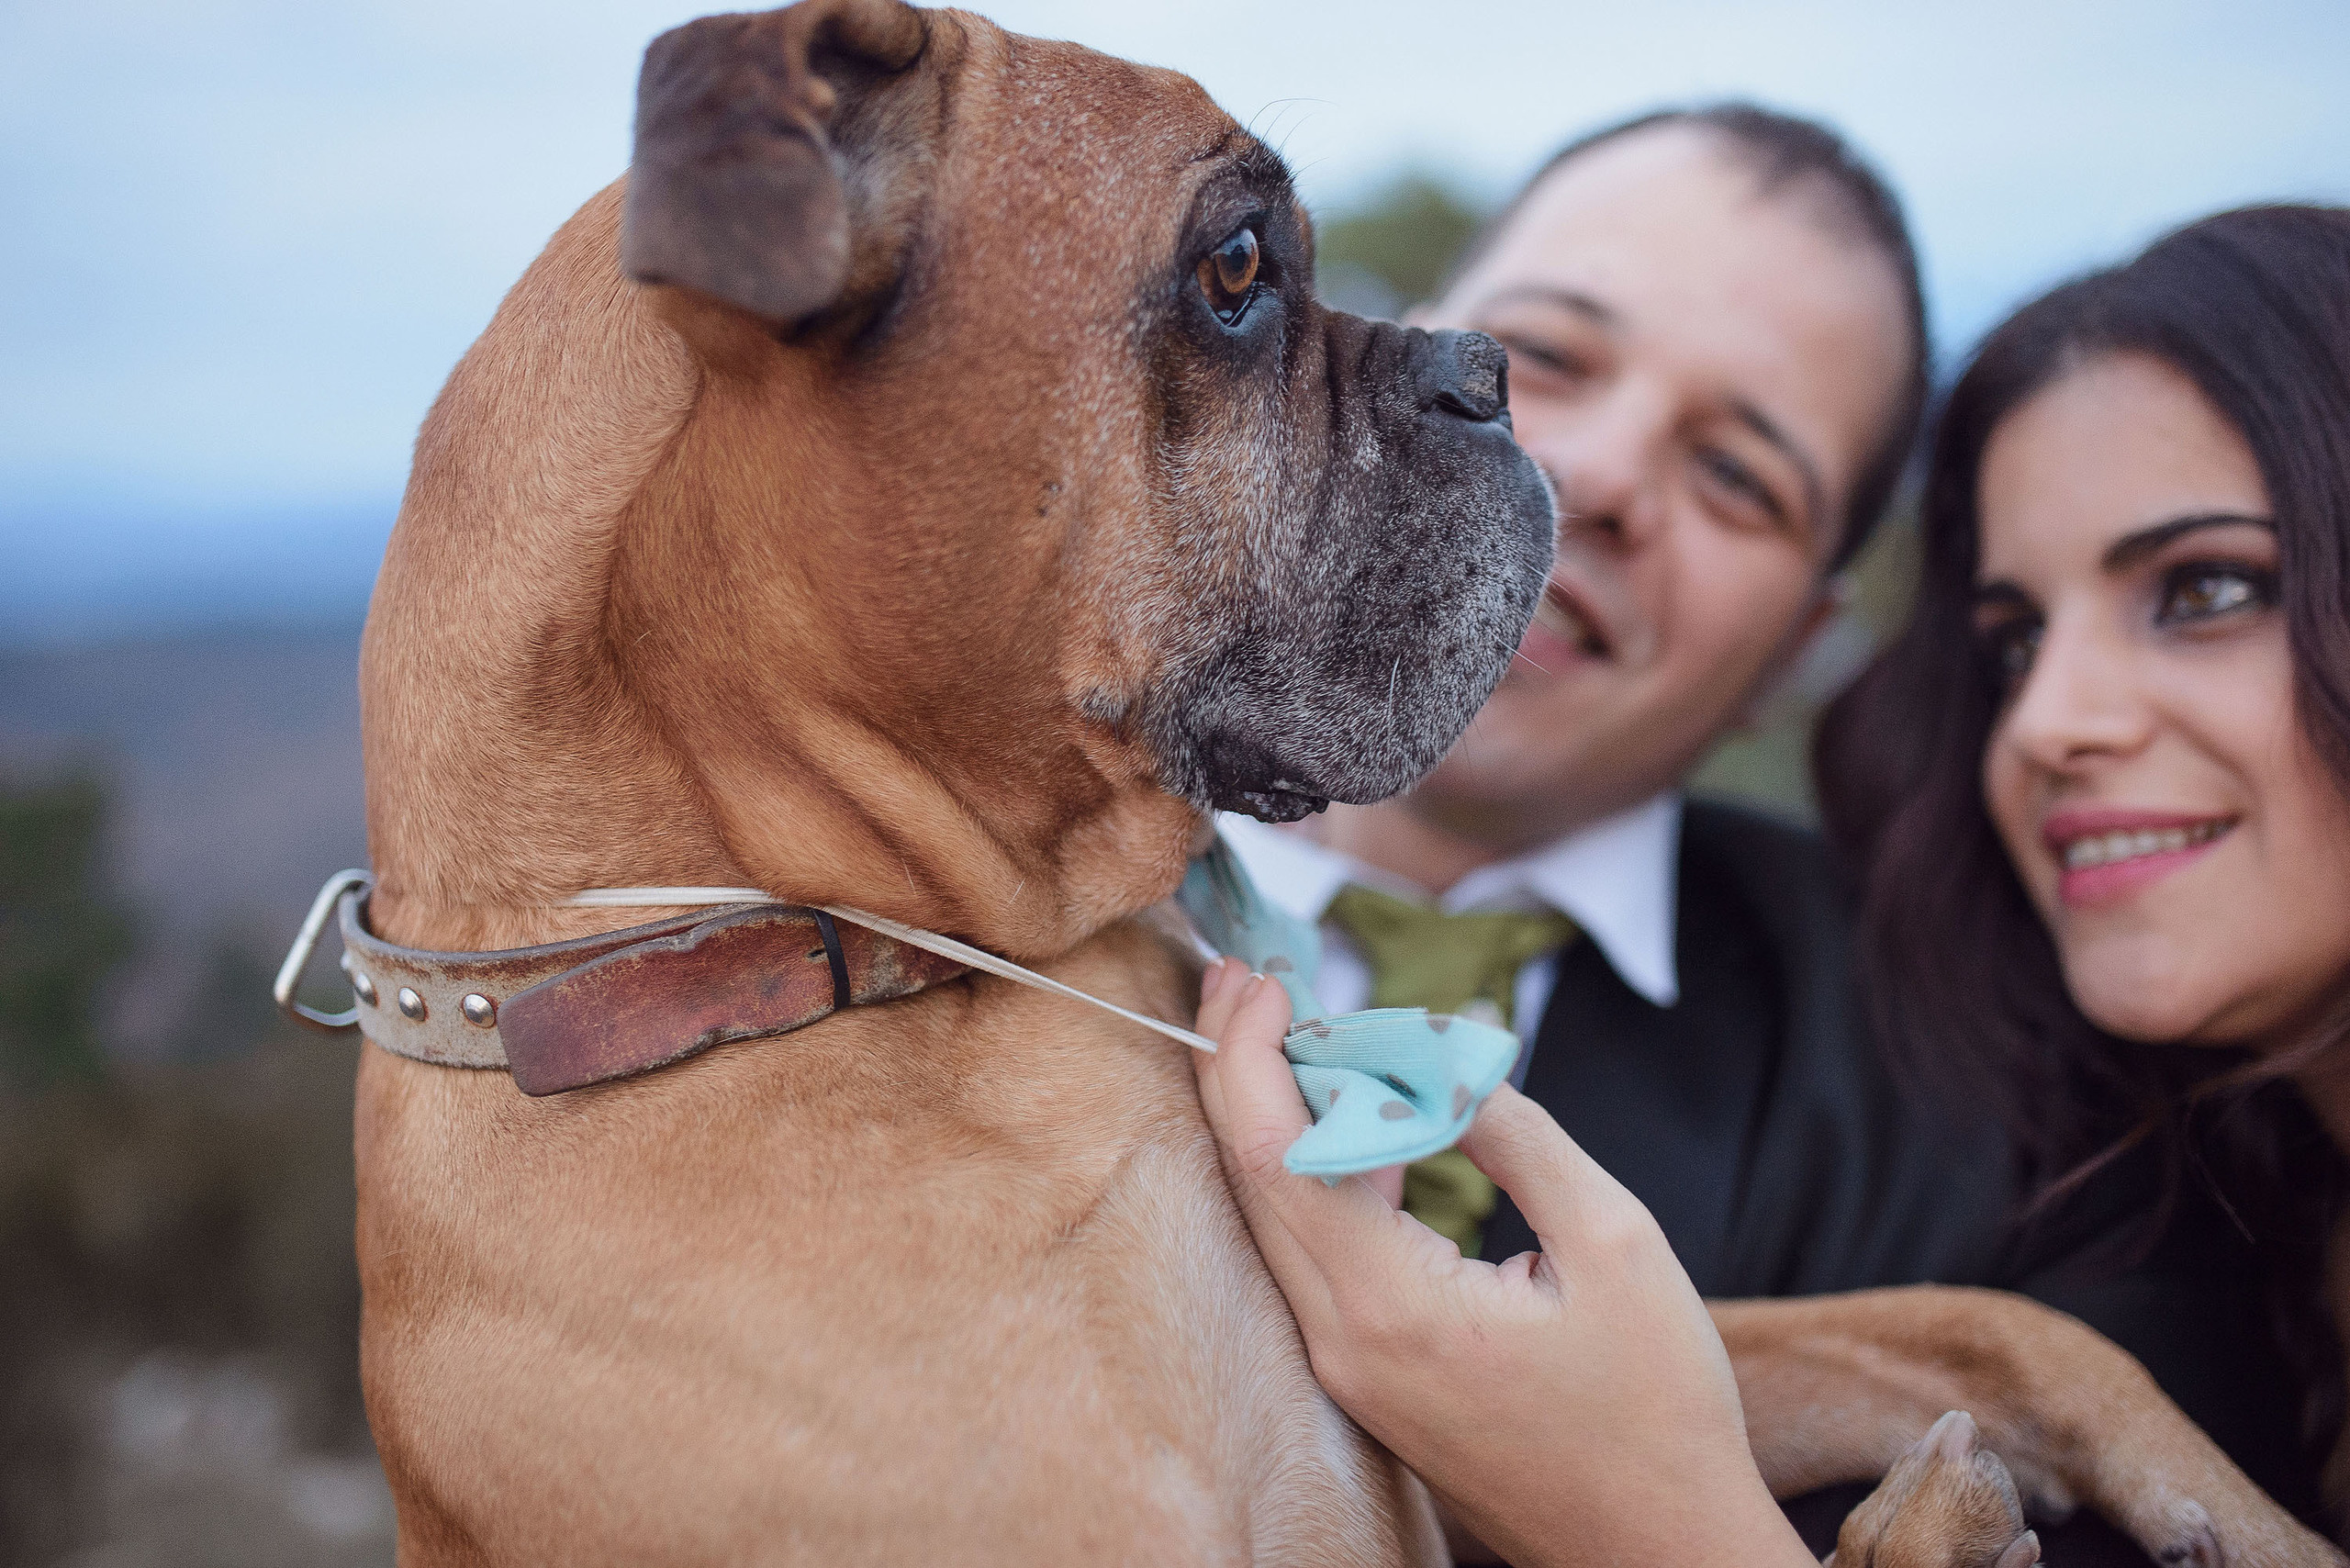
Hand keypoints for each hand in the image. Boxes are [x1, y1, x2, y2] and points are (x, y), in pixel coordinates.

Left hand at [1192, 960, 1810, 1567]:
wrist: (1658, 1550)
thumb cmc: (1658, 1408)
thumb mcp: (1614, 1241)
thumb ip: (1519, 1135)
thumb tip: (1450, 1056)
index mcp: (1391, 1307)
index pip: (1275, 1154)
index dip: (1255, 1054)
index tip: (1264, 977)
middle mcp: (1343, 1342)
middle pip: (1252, 1179)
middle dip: (1240, 1067)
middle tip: (1247, 977)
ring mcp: (1347, 1367)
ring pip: (1276, 1216)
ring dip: (1273, 1116)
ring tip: (1290, 1026)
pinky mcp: (1367, 1375)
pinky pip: (1315, 1254)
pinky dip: (1318, 1172)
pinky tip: (1353, 1119)